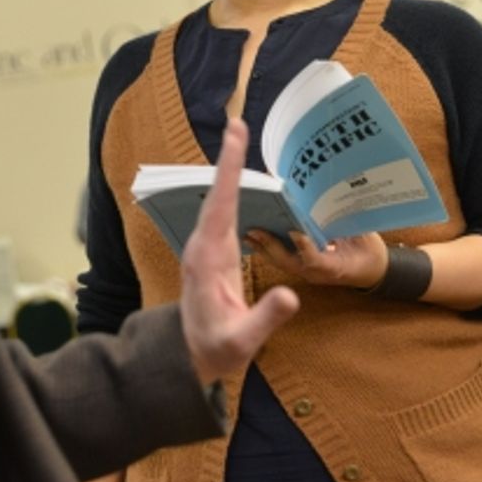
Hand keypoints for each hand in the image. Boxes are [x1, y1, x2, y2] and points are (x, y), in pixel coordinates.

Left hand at [179, 119, 299, 384]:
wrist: (190, 357)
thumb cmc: (216, 348)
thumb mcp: (242, 341)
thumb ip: (265, 318)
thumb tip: (291, 295)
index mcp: (207, 260)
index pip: (220, 207)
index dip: (228, 172)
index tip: (233, 140)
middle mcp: (202, 247)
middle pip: (217, 195)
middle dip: (227, 159)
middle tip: (236, 124)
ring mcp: (206, 247)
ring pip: (218, 200)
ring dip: (228, 170)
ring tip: (238, 137)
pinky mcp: (213, 251)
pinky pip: (224, 212)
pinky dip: (232, 189)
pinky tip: (241, 176)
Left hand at [245, 229, 388, 289]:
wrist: (372, 273)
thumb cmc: (369, 255)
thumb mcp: (366, 241)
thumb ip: (350, 227)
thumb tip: (334, 204)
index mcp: (335, 268)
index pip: (315, 260)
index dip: (304, 247)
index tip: (294, 231)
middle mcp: (316, 272)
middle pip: (289, 262)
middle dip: (271, 246)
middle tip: (254, 230)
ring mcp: (308, 272)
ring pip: (281, 262)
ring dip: (264, 248)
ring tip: (248, 232)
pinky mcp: (304, 268)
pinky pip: (283, 259)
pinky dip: (269, 248)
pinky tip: (257, 236)